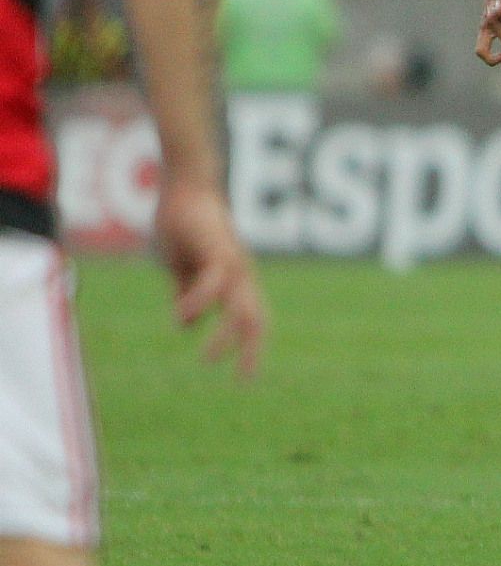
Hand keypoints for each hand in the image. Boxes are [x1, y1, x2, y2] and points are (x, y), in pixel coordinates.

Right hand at [153, 178, 264, 379]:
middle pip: (255, 319)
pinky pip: (212, 283)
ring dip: (226, 336)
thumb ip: (185, 292)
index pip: (252, 319)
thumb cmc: (184, 222)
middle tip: (245, 380)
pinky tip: (180, 318)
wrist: (185, 185)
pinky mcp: (216, 250)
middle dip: (252, 350)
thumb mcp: (180, 266)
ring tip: (208, 360)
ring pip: (240, 306)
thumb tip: (187, 326)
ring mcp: (231, 263)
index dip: (250, 347)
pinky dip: (198, 303)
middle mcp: (240, 274)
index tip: (246, 376)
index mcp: (234, 280)